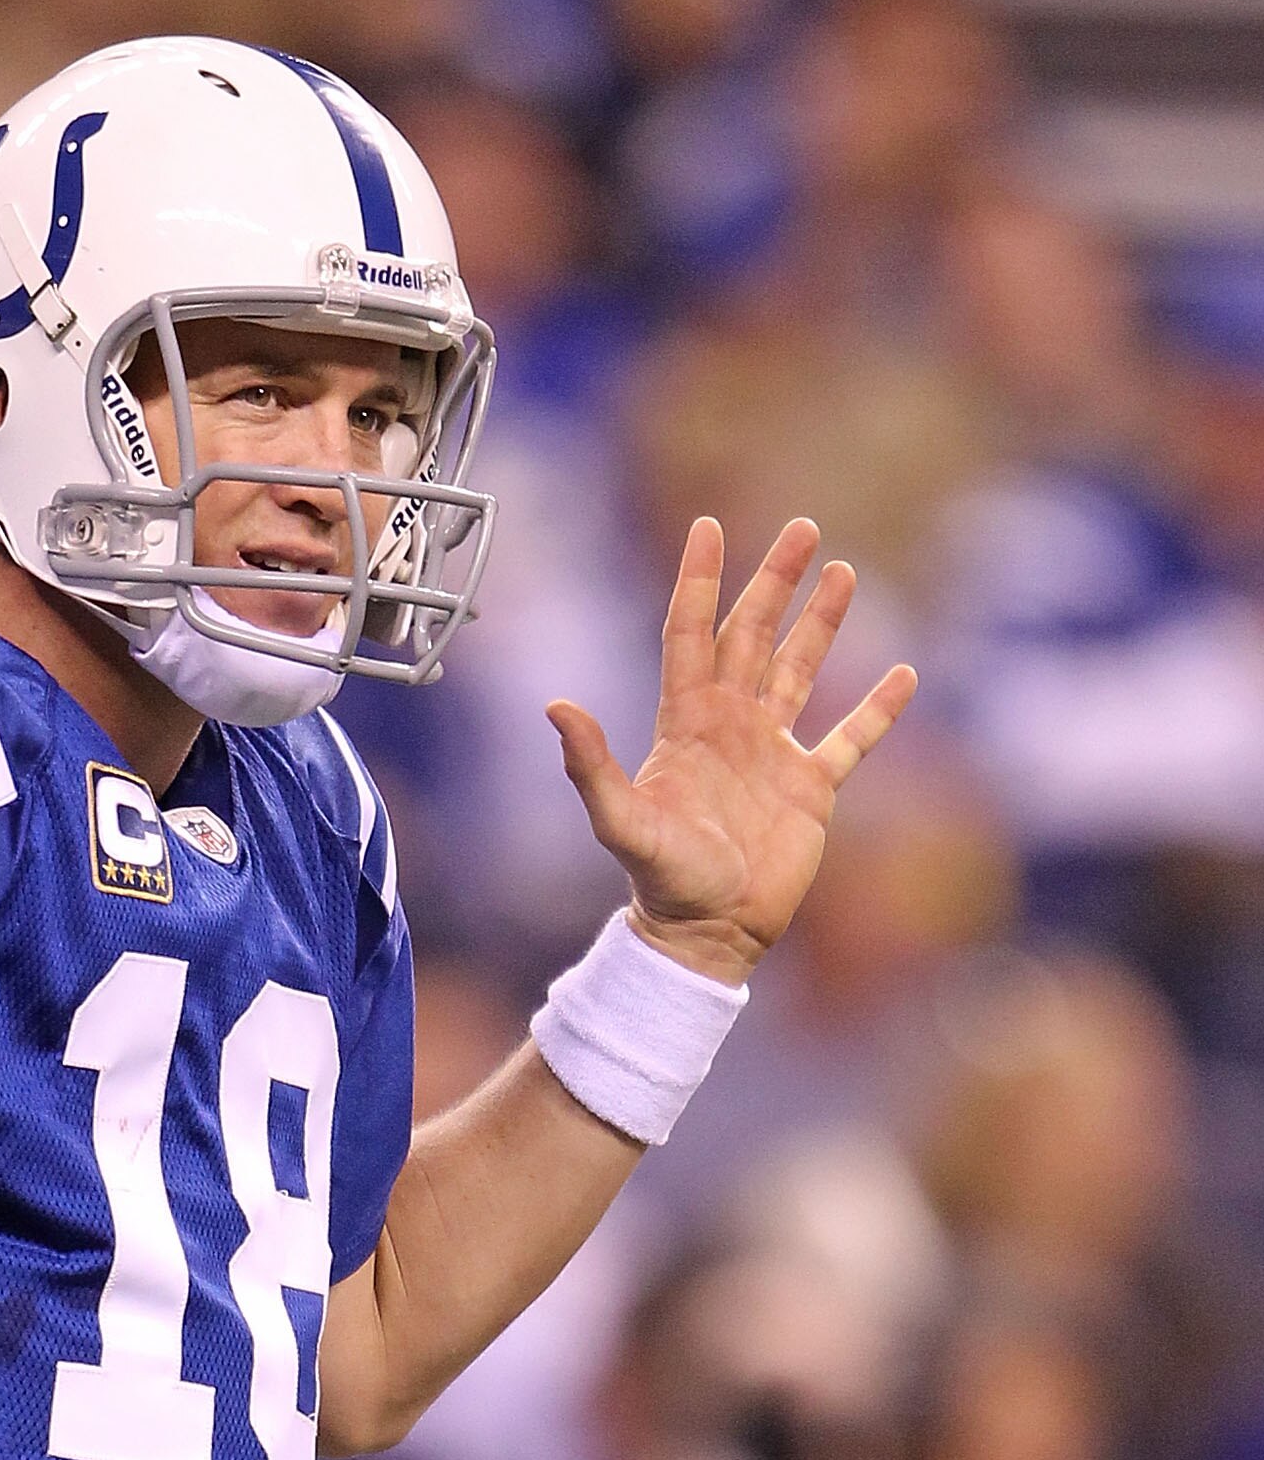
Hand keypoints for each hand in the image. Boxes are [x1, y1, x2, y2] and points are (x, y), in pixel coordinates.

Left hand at [548, 517, 917, 983]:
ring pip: (801, 670)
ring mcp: (773, 753)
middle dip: (775, 581)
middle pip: (753, 636)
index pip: (691, 634)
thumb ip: (590, 767)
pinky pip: (851, 738)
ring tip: (844, 570)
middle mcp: (731, 726)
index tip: (707, 526)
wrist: (709, 933)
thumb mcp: (622, 822)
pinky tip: (905, 674)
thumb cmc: (662, 881)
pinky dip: (877, 709)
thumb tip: (555, 707)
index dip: (699, 582)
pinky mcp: (812, 789)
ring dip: (822, 623)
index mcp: (687, 723)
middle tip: (802, 528)